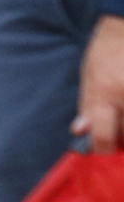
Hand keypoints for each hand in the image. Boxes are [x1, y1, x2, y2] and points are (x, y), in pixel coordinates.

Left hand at [78, 17, 123, 153]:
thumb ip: (87, 107)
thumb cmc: (105, 53)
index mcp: (105, 92)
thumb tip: (81, 131)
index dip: (102, 148)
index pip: (103, 134)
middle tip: (115, 131)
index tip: (102, 149)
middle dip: (120, 138)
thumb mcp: (89, 78)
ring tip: (120, 114)